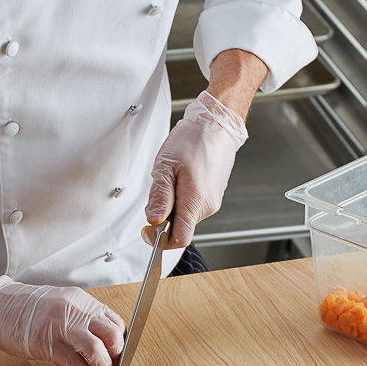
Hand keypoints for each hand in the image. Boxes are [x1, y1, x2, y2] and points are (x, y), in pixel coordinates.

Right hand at [0, 277, 125, 365]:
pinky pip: (75, 364)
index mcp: (81, 301)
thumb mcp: (60, 304)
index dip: (120, 342)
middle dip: (116, 357)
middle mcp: (75, 311)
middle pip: (112, 336)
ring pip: (96, 351)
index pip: (115, 321)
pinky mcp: (47, 344)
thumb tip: (100, 343)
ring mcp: (61, 327)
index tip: (117, 355)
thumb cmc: (25, 308)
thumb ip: (81, 319)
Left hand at [145, 91, 247, 247]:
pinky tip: (184, 177)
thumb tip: (153, 221)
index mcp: (195, 202)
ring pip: (185, 215)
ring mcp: (212, 203)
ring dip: (173, 203)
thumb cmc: (193, 140)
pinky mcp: (213, 196)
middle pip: (179, 227)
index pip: (179, 239)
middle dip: (164, 214)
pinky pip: (192, 206)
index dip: (161, 240)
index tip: (149, 229)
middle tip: (161, 186)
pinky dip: (182, 197)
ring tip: (174, 176)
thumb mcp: (166, 165)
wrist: (217, 125)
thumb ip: (160, 196)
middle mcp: (207, 207)